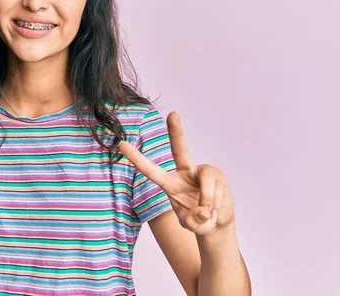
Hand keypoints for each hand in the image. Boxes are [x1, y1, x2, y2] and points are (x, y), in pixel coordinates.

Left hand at [119, 111, 234, 235]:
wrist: (217, 223)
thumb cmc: (198, 221)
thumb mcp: (191, 225)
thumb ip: (194, 221)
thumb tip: (203, 210)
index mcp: (170, 184)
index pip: (151, 170)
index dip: (137, 158)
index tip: (121, 144)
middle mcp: (186, 172)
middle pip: (180, 149)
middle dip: (176, 131)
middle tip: (173, 114)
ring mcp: (202, 172)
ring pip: (207, 182)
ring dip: (209, 201)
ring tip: (209, 214)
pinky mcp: (217, 175)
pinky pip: (218, 188)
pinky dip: (218, 204)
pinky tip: (217, 210)